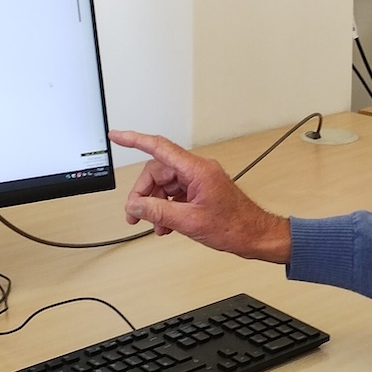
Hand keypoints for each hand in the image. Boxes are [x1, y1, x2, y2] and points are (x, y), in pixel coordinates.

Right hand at [109, 129, 291, 262]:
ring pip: (164, 185)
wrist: (255, 236)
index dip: (134, 140)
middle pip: (158, 172)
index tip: (116, 136)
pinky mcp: (201, 190)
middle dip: (143, 193)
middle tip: (135, 214)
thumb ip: (157, 212)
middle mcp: (198, 170)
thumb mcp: (189, 221)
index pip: (159, 147)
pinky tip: (165, 226)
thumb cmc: (234, 226)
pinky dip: (166, 209)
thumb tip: (135, 205)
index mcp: (197, 169)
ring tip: (154, 225)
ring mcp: (200, 180)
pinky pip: (175, 194)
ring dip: (154, 205)